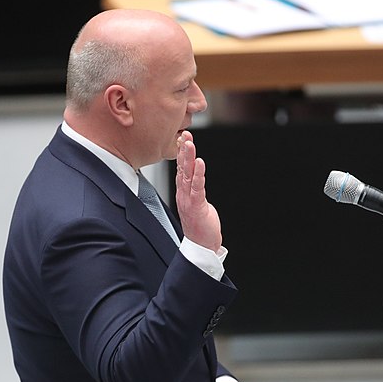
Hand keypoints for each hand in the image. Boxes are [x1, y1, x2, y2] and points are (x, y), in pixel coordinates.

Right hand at [175, 131, 221, 252]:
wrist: (201, 247)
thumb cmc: (200, 227)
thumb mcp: (196, 205)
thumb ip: (194, 192)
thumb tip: (196, 182)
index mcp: (183, 193)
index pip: (181, 169)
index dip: (181, 154)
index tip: (182, 138)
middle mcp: (183, 195)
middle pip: (181, 169)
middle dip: (183, 151)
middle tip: (184, 135)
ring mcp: (188, 200)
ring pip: (187, 175)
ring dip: (188, 158)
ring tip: (189, 143)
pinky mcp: (197, 206)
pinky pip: (197, 187)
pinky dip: (198, 174)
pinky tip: (199, 162)